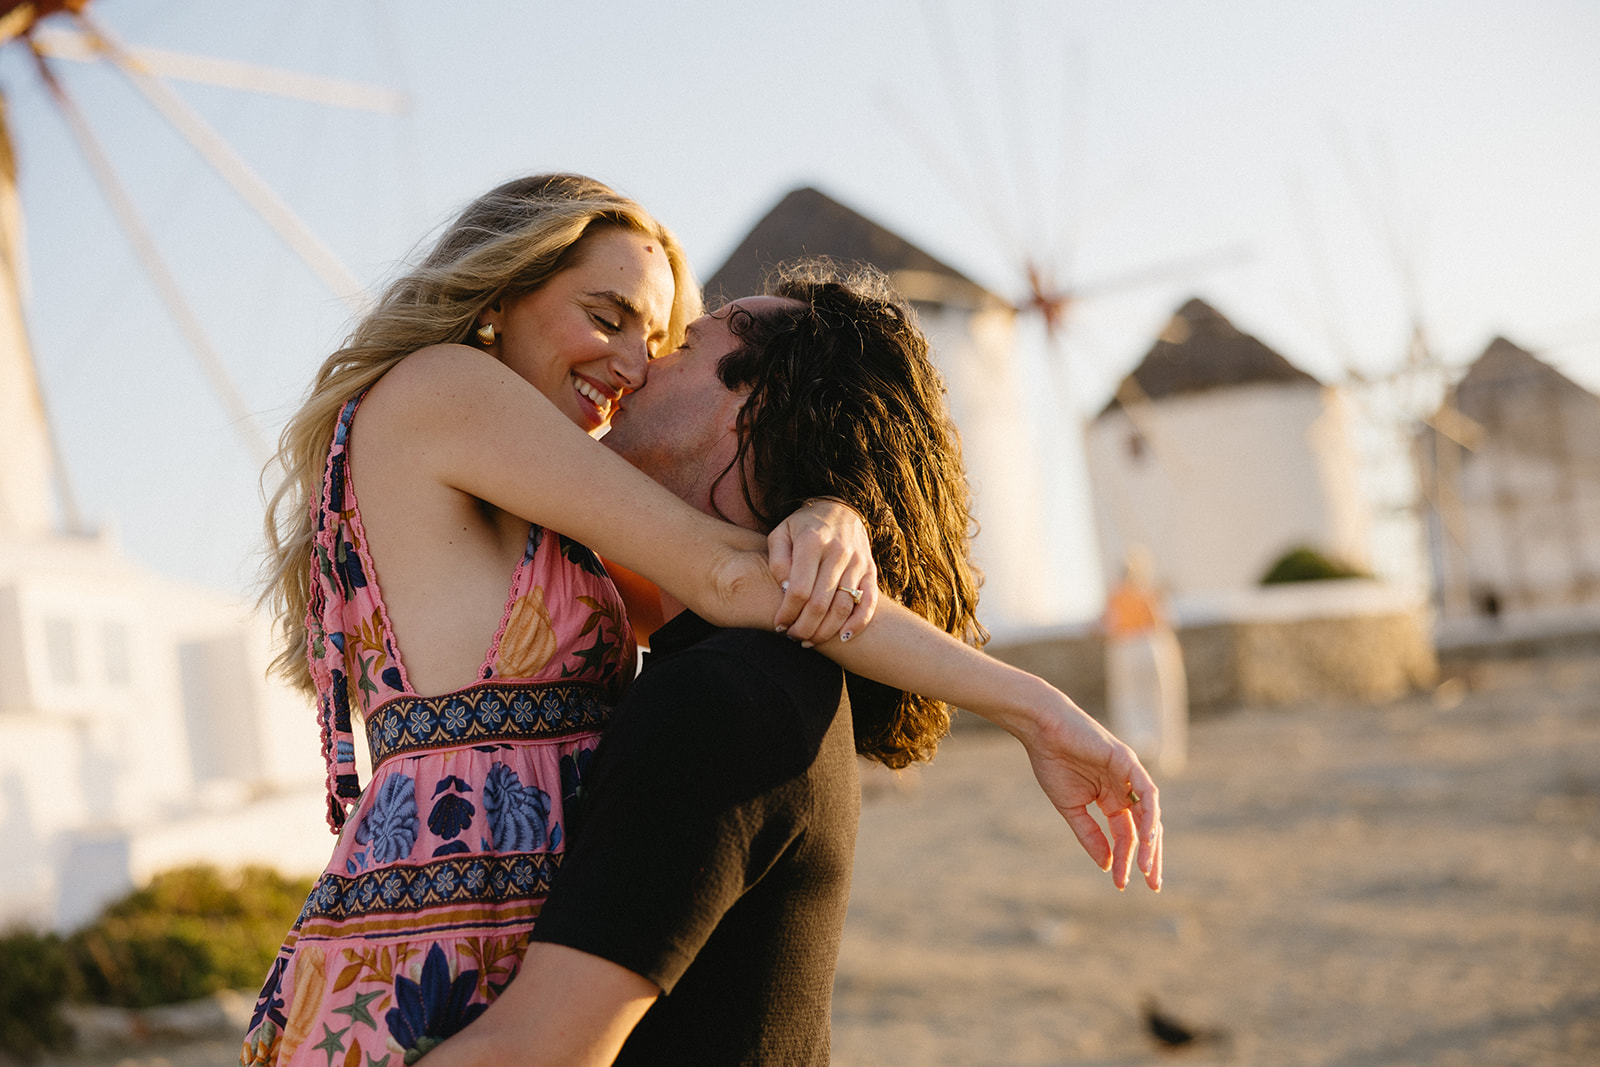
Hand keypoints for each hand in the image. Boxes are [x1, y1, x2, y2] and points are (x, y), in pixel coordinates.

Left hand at [767, 498, 878, 645]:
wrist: (838, 509)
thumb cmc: (802, 527)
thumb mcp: (781, 534)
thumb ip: (778, 561)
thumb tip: (785, 590)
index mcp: (812, 542)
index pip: (799, 589)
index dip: (787, 613)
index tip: (779, 625)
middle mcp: (838, 552)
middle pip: (820, 603)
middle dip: (804, 627)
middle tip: (793, 637)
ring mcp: (857, 561)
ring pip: (844, 607)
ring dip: (826, 630)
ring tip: (810, 640)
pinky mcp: (870, 570)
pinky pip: (869, 602)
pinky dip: (858, 624)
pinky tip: (843, 638)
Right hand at [1018, 697, 1162, 891]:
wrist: (1041, 730)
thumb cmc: (1052, 762)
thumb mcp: (1071, 808)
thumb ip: (1090, 835)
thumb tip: (1108, 865)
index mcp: (1111, 799)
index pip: (1127, 834)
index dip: (1126, 859)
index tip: (1121, 884)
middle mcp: (1125, 789)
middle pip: (1145, 828)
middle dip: (1149, 857)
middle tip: (1152, 885)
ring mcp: (1129, 775)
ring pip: (1149, 814)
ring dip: (1151, 842)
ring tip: (1146, 868)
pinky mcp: (1128, 762)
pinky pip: (1146, 792)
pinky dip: (1149, 815)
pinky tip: (1148, 837)